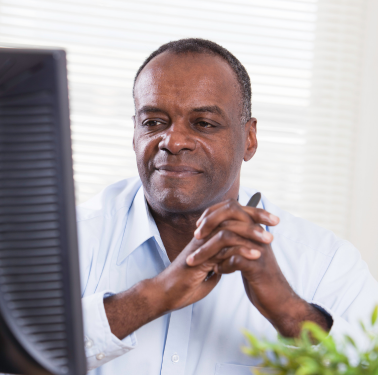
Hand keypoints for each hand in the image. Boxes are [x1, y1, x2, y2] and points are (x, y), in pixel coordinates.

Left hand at [187, 199, 329, 336]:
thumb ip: (237, 238)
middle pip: (230, 216)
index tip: (199, 226)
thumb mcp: (248, 251)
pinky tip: (217, 271)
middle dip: (209, 225)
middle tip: (196, 237)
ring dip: (208, 249)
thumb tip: (216, 226)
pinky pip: (235, 260)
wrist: (278, 300)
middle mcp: (258, 235)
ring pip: (229, 238)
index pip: (231, 207)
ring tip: (196, 260)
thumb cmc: (259, 275)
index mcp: (255, 228)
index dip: (212, 213)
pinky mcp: (258, 268)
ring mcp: (259, 250)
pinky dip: (222, 266)